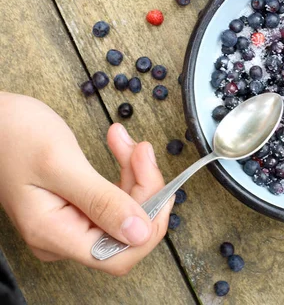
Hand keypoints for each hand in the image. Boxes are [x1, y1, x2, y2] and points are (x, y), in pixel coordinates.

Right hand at [0, 92, 173, 275]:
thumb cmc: (13, 135)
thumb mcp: (61, 163)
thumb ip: (101, 201)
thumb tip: (139, 233)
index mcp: (54, 233)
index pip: (118, 256)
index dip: (148, 227)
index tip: (162, 189)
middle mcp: (62, 236)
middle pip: (127, 233)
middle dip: (144, 191)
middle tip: (142, 152)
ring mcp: (69, 222)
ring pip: (125, 212)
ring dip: (136, 176)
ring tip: (130, 143)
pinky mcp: (76, 207)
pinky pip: (114, 198)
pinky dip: (124, 171)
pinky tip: (121, 146)